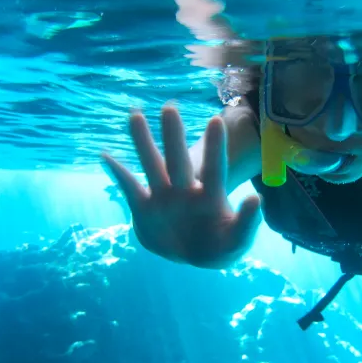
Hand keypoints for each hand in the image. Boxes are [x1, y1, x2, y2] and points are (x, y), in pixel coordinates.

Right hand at [102, 106, 261, 268]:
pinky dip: (117, 173)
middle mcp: (186, 189)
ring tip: (134, 115)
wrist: (194, 255)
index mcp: (211, 195)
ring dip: (143, 142)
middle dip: (174, 136)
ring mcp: (164, 196)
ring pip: (152, 165)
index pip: (215, 168)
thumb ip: (247, 222)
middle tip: (170, 108)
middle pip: (178, 160)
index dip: (216, 147)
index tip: (216, 121)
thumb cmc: (221, 246)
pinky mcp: (145, 208)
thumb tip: (256, 198)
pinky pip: (129, 187)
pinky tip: (105, 155)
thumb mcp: (237, 239)